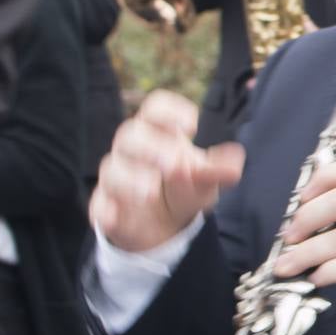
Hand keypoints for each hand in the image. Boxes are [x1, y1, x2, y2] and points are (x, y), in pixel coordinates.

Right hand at [91, 92, 244, 252]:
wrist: (162, 225)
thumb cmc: (183, 187)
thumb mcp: (205, 180)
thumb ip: (219, 171)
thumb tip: (236, 161)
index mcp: (159, 133)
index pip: (155, 108)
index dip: (170, 111)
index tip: (192, 126)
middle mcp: (132, 151)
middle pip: (129, 134)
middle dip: (152, 146)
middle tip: (175, 164)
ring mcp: (116, 178)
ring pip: (111, 169)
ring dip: (130, 178)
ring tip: (151, 190)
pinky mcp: (105, 207)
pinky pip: (99, 205)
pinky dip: (107, 210)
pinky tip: (117, 216)